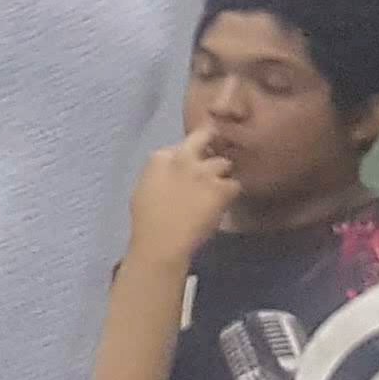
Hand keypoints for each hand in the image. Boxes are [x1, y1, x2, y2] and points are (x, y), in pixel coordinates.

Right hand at [128, 132, 236, 265]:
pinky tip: (223, 204)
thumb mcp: (144, 188)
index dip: (187, 154)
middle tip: (216, 150)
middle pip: (204, 137)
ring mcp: (204, 172)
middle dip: (211, 139)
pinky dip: (230, 194)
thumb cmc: (147, 221)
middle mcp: (184, 158)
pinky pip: (235, 185)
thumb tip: (173, 171)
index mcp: (160, 158)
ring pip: (224, 163)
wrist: (162, 242)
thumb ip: (160, 173)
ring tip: (218, 189)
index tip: (188, 164)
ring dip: (221, 174)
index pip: (180, 145)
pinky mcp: (221, 188)